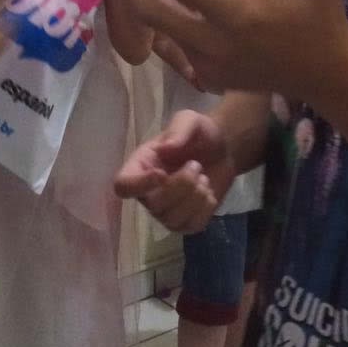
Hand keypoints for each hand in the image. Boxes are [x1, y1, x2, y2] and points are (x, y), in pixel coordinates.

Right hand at [114, 110, 235, 231]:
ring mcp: (166, 211)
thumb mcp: (190, 120)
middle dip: (181, 186)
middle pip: (153, 205)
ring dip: (194, 198)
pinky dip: (205, 209)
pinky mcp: (186, 222)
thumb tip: (166, 148)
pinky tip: (209, 193)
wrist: (224, 149)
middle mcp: (148, 192)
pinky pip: (191, 227)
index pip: (123, 186)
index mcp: (140, 166)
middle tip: (196, 165)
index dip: (139, 185)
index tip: (162, 173)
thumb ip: (179, 129)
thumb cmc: (200, 134)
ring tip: (203, 178)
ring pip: (171, 220)